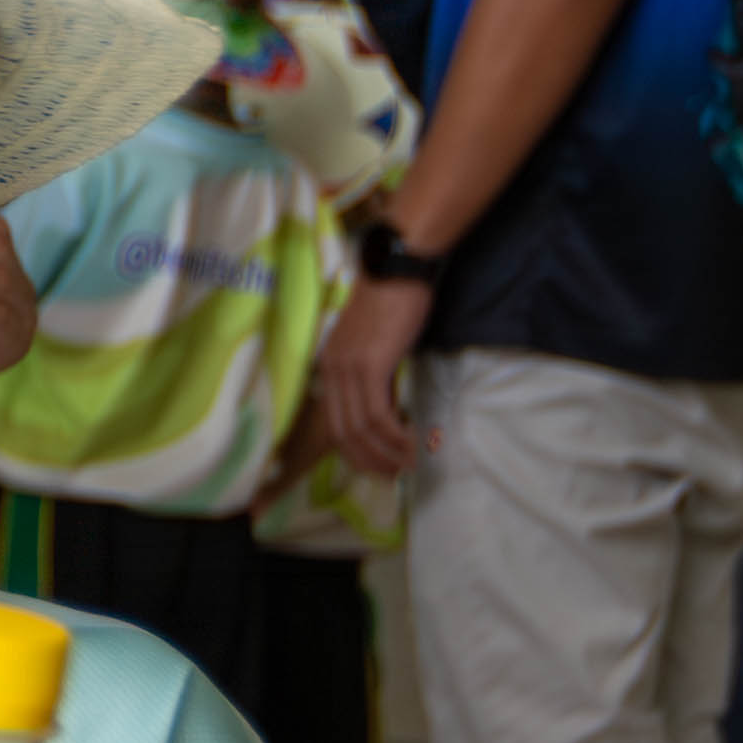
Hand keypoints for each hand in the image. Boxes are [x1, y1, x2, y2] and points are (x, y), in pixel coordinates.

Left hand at [314, 268, 431, 480]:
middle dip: (368, 460)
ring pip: (361, 428)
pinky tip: (412, 445)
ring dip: (386, 453)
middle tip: (394, 475)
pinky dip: (395, 436)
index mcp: (329, 364)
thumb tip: (387, 404)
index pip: (334, 421)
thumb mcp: (375, 342)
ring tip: (408, 465)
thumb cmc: (395, 299)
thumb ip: (373, 371)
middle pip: (343, 432)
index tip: (377, 465)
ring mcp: (348, 368)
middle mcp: (332, 369)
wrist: (400, 267)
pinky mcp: (370, 365)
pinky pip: (379, 415)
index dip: (354, 451)